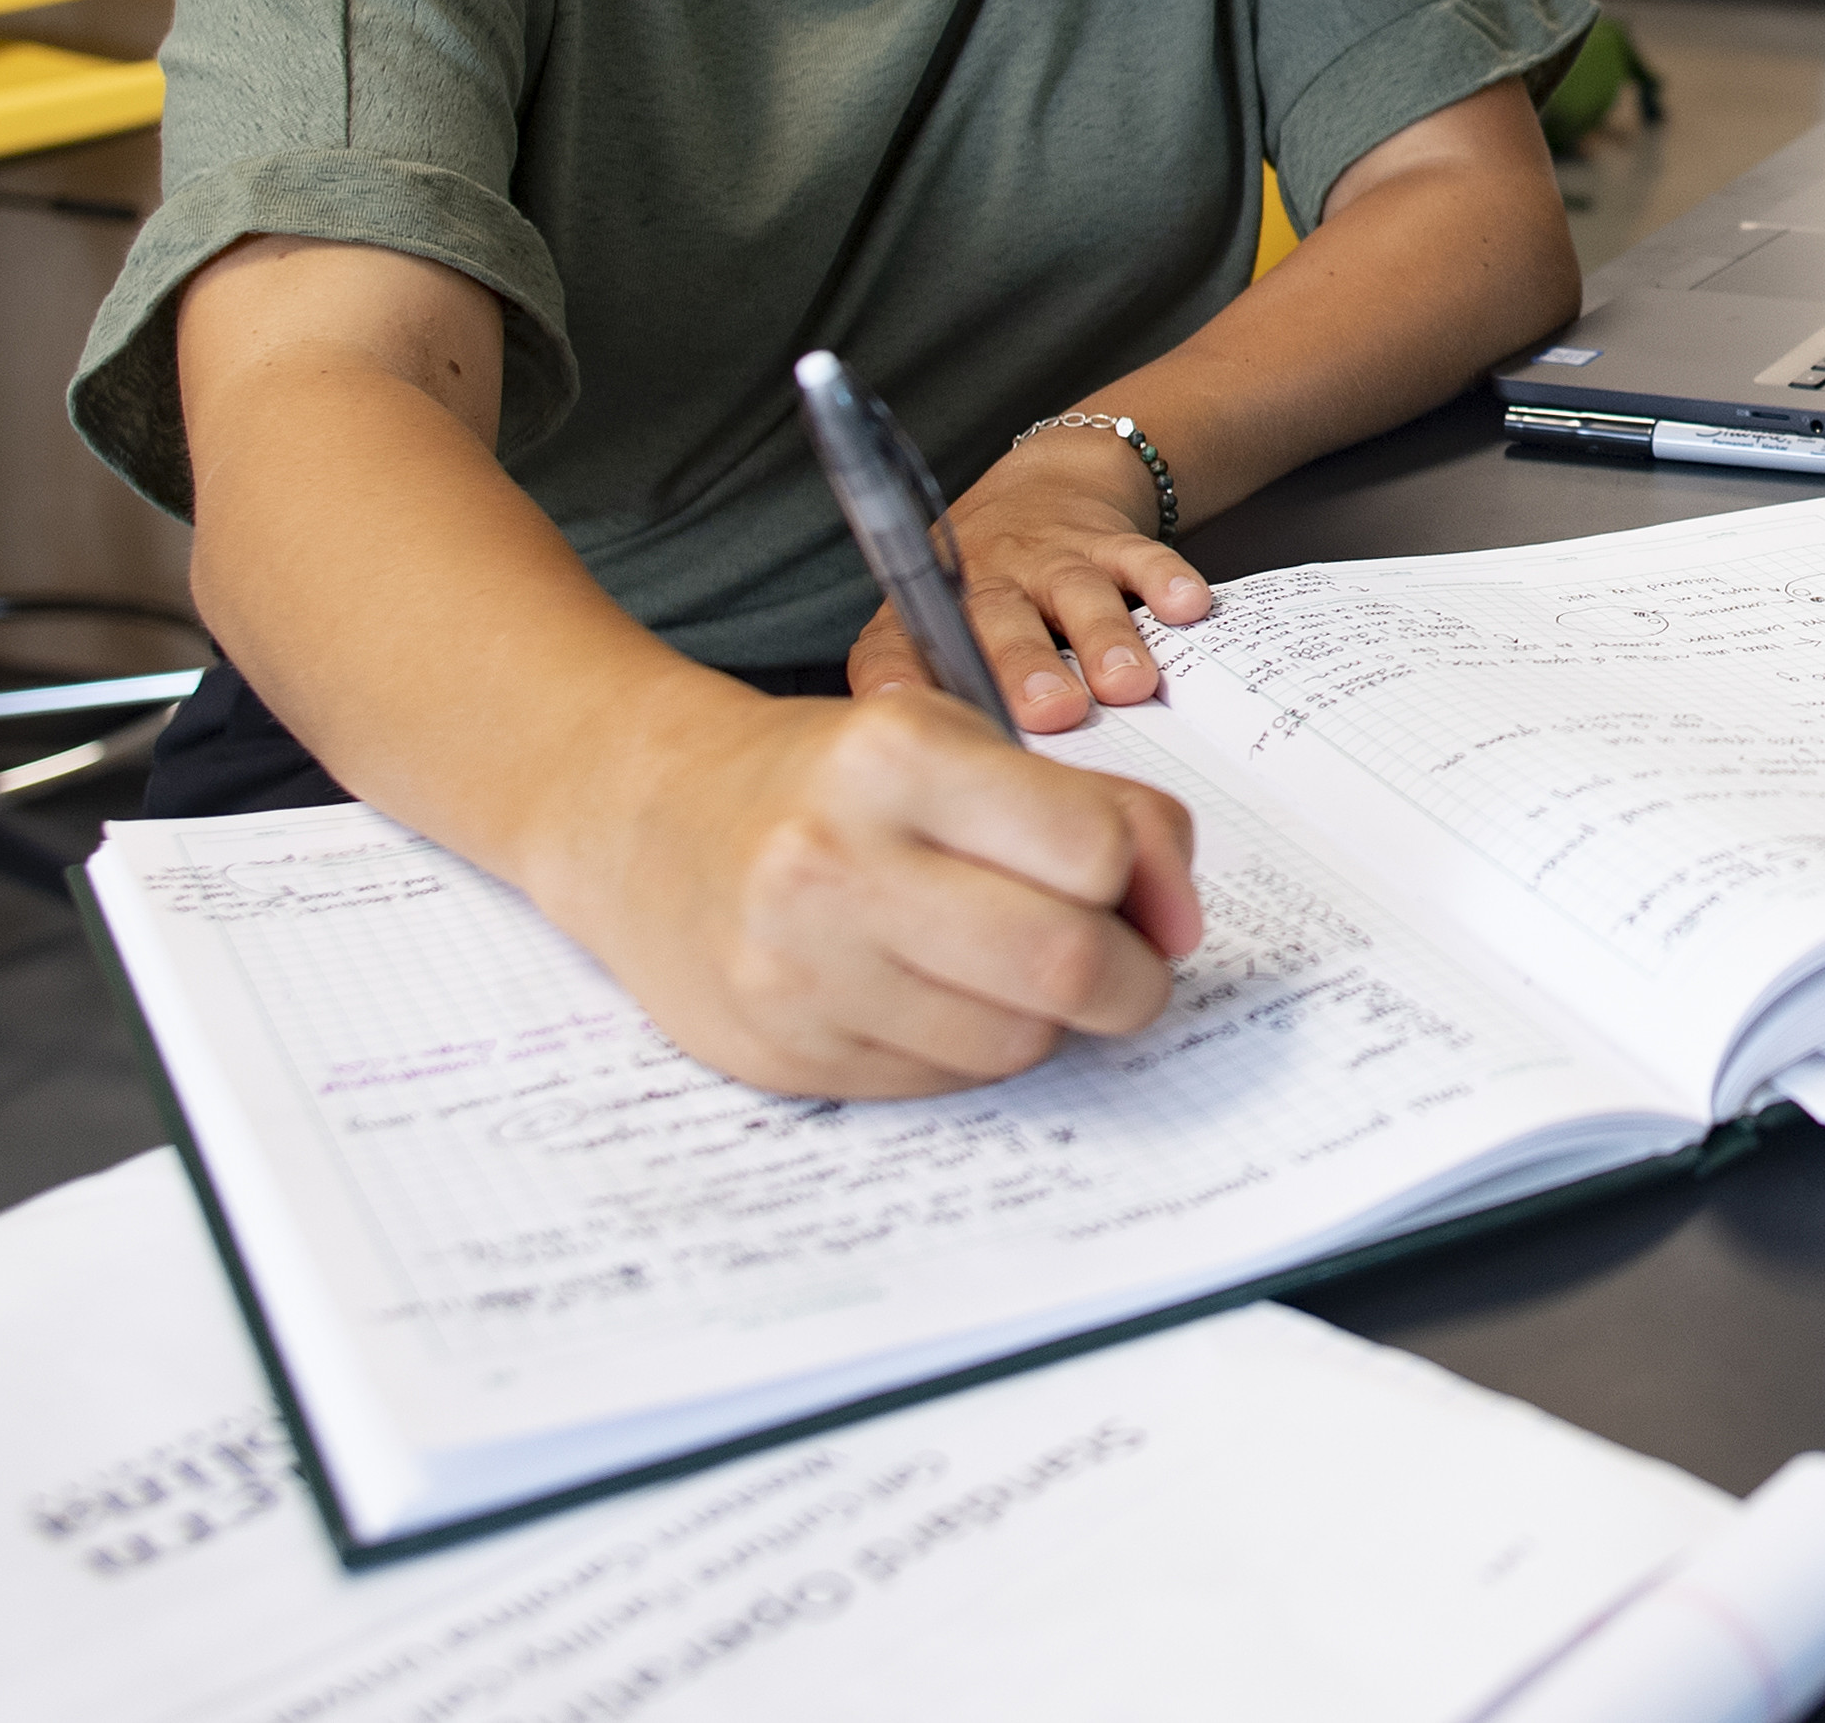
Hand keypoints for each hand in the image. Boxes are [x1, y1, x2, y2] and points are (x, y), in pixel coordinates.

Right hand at [539, 684, 1204, 1099]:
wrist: (644, 818)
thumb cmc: (827, 777)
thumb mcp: (959, 740)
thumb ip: (1092, 808)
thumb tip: (1179, 916)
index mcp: (895, 756)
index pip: (1093, 848)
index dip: (1153, 885)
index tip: (1153, 898)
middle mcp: (835, 862)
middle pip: (1065, 962)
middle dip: (1132, 979)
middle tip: (1128, 966)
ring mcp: (800, 968)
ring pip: (1015, 1042)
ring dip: (1047, 1019)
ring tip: (1006, 966)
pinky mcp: (783, 1051)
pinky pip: (945, 1084)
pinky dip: (971, 1049)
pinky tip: (932, 994)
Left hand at [846, 427, 1218, 729]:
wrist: (1045, 486)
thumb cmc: (988, 597)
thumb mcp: (942, 640)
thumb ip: (941, 709)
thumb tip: (946, 803)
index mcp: (931, 616)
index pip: (898, 649)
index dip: (899, 678)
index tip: (913, 717)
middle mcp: (986, 582)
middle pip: (999, 622)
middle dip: (1025, 668)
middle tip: (1052, 713)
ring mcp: (1049, 558)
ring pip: (1074, 592)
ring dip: (1102, 637)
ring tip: (1126, 685)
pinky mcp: (1108, 539)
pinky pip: (1139, 555)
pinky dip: (1164, 580)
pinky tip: (1186, 608)